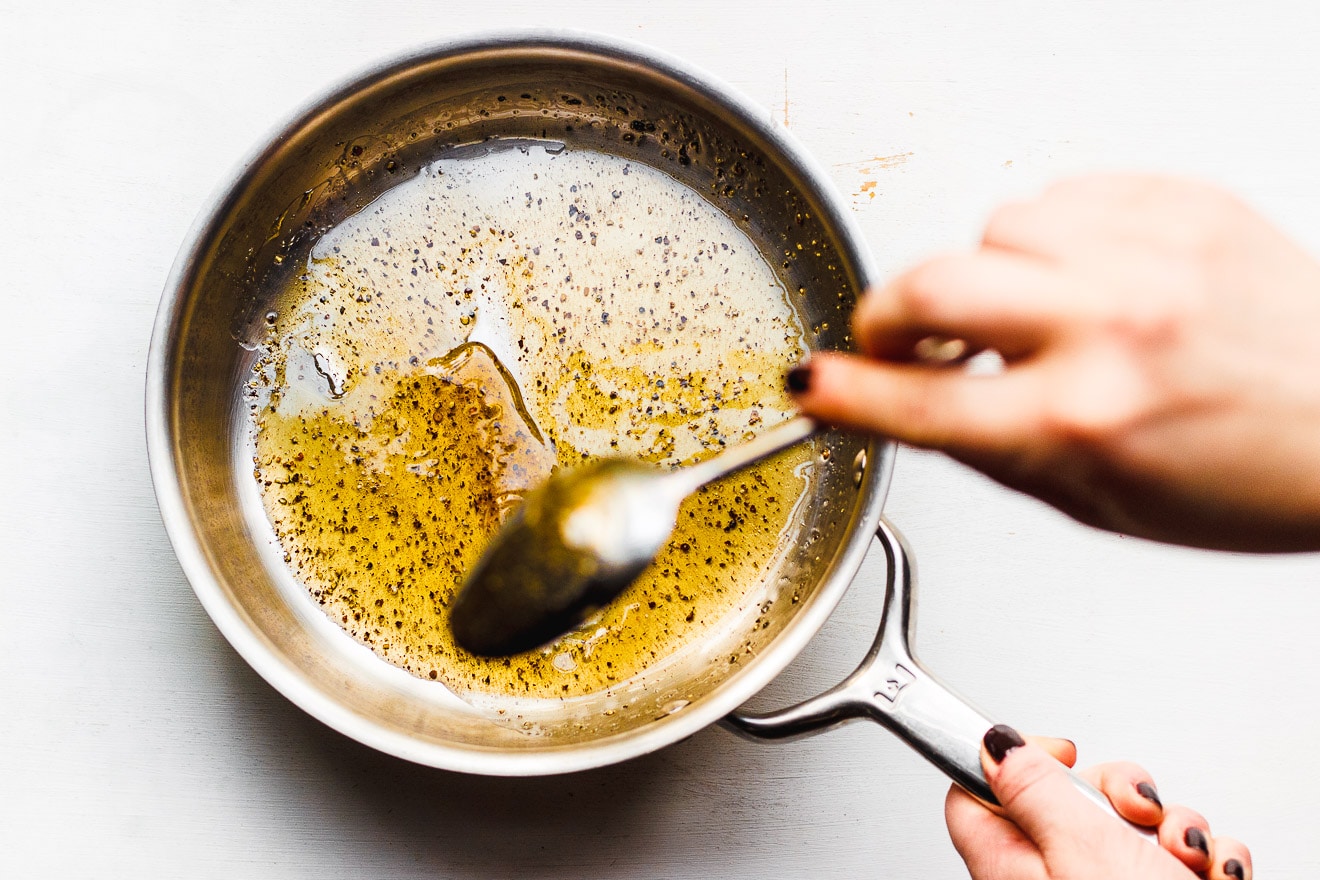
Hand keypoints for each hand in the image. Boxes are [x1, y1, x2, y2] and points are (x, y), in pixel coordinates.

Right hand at [792, 175, 1319, 549]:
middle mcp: (1112, 323)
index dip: (847, 393)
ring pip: (997, 224)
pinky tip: (1085, 275)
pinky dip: (1056, 237)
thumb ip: (990, 449)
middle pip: (932, 284)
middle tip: (895, 336)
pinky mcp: (1184, 202)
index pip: (919, 404)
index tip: (812, 383)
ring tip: (1029, 308)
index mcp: (1084, 419)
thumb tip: (908, 402)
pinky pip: (1068, 193)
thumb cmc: (1249, 480)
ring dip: (990, 271)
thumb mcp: (1099, 503)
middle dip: (888, 315)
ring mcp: (1150, 252)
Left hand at [945, 725, 1250, 879]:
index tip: (1061, 754)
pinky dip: (1206, 855)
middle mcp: (1053, 878)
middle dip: (1118, 791)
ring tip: (1183, 854)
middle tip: (1135, 811)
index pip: (976, 793)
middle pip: (1065, 797)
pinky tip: (1211, 873)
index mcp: (1010, 864)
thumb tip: (990, 743)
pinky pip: (1178, 853)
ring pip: (1131, 822)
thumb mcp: (1078, 846)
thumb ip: (1032, 788)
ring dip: (1173, 826)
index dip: (1013, 759)